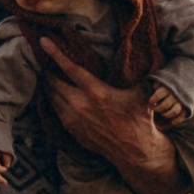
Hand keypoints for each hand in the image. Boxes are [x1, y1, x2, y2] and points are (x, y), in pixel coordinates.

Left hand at [33, 39, 186, 193]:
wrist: (136, 151)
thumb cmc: (140, 118)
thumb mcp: (140, 91)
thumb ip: (138, 72)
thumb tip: (151, 51)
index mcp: (96, 92)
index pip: (70, 68)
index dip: (55, 53)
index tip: (43, 41)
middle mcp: (80, 105)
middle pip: (53, 83)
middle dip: (48, 71)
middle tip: (45, 61)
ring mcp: (74, 120)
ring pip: (52, 98)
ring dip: (49, 86)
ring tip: (48, 76)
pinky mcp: (73, 131)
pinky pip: (56, 112)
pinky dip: (54, 101)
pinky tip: (57, 96)